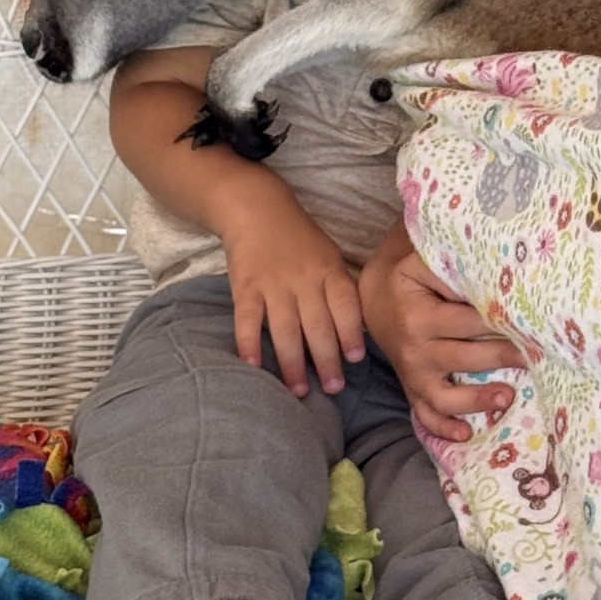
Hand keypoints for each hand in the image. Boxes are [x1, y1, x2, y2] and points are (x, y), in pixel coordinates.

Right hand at [219, 193, 365, 396]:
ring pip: (285, 330)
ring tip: (299, 391)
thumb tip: (354, 332)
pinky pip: (247, 319)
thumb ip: (339, 290)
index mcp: (329, 270)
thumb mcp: (329, 256)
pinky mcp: (245, 287)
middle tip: (333, 388)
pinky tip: (254, 367)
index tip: (355, 359)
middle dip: (327, 360)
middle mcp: (304, 279)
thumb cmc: (300, 239)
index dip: (351, 332)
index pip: (345, 305)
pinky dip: (249, 343)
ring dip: (293, 363)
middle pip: (318, 325)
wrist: (256, 208)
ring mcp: (273, 284)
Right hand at [360, 219, 525, 442]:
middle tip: (535, 355)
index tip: (529, 323)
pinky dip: (443, 427)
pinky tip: (467, 433)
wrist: (375, 298)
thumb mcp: (423, 262)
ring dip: (477, 400)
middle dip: (502, 357)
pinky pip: (425, 414)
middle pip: (464, 358)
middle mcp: (414, 348)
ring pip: (444, 396)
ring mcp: (412, 372)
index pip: (468, 321)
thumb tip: (494, 275)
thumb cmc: (410, 277)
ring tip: (508, 397)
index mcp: (419, 315)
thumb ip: (453, 267)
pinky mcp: (411, 387)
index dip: (500, 321)